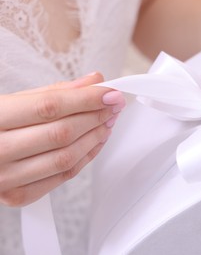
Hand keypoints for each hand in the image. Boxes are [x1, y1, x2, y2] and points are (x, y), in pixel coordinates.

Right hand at [0, 73, 125, 206]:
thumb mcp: (14, 101)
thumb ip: (55, 92)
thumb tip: (94, 82)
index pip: (49, 106)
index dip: (86, 99)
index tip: (110, 93)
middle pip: (61, 133)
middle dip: (95, 117)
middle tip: (113, 106)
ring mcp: (6, 178)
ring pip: (65, 157)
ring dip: (95, 138)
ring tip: (107, 122)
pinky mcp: (18, 195)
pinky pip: (63, 176)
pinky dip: (86, 157)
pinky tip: (96, 141)